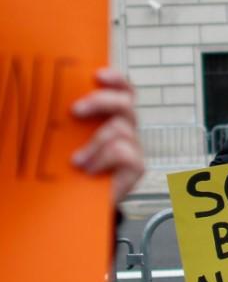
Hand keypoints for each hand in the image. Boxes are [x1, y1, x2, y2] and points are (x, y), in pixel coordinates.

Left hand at [71, 68, 144, 202]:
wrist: (73, 206)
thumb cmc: (67, 171)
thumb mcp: (61, 141)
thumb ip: (60, 122)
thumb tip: (36, 100)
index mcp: (109, 117)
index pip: (121, 89)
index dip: (115, 79)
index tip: (97, 75)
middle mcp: (124, 128)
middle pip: (126, 102)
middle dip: (101, 101)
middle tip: (76, 111)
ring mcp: (132, 147)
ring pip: (123, 128)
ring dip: (96, 142)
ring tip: (77, 160)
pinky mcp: (136, 167)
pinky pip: (126, 153)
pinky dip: (105, 160)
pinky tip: (91, 172)